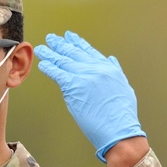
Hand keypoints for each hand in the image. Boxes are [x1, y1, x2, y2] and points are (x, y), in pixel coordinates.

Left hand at [35, 31, 145, 161]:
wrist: (119, 130)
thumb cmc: (123, 115)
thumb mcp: (125, 87)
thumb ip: (116, 71)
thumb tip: (111, 60)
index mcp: (108, 68)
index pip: (89, 51)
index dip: (77, 43)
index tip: (70, 36)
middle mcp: (95, 68)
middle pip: (74, 53)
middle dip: (61, 45)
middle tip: (52, 38)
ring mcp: (84, 76)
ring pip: (63, 61)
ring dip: (50, 54)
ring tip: (42, 49)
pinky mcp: (73, 87)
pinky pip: (57, 73)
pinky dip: (49, 67)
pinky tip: (43, 64)